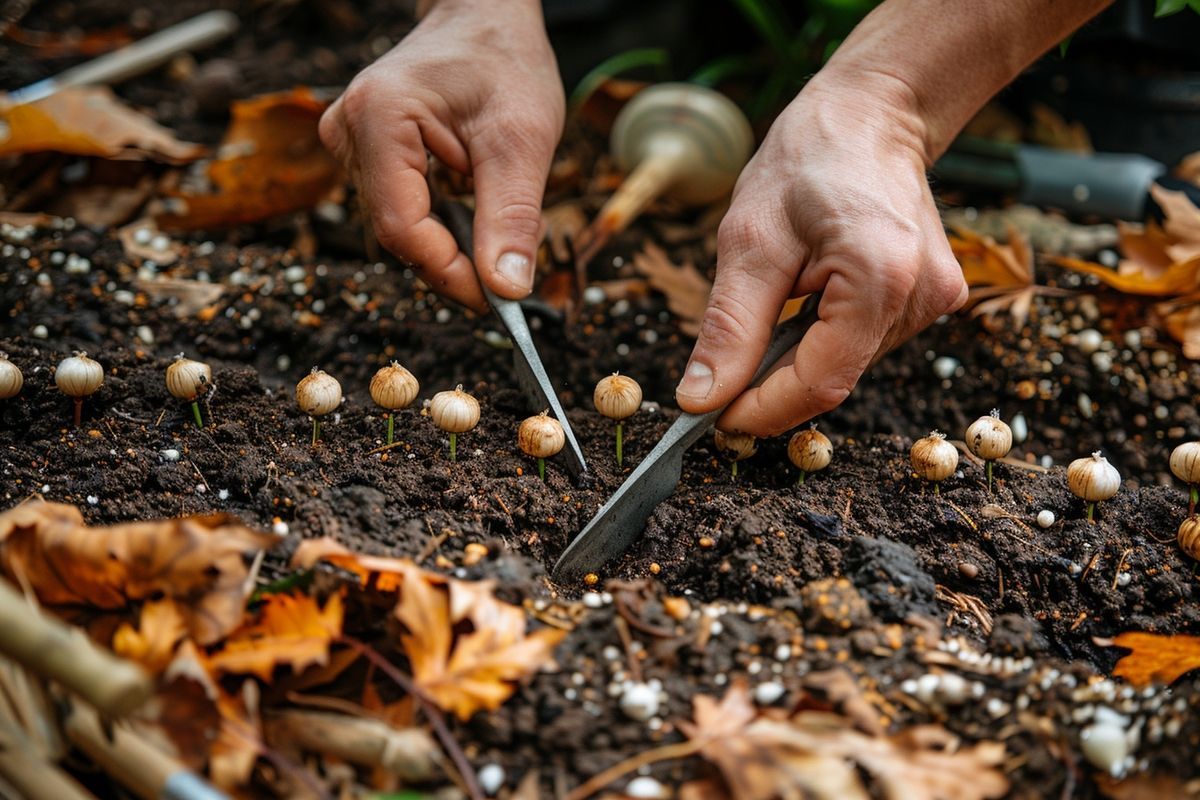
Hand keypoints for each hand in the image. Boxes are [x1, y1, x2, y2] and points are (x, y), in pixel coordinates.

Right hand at [319, 0, 563, 310]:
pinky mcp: (365, 155)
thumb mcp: (523, 140)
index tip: (500, 302)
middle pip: (399, 233)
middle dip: (456, 263)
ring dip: (452, 244)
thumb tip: (507, 291)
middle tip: (511, 279)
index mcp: (380, 117)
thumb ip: (513, 218)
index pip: (403, 227)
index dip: (451, 274)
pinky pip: (403, 210)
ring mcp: (350, 144)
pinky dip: (443, 225)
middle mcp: (349, 131)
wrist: (484, 17)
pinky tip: (476, 211)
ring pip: (402, 227)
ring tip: (500, 232)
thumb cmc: (505, 62)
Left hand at [674, 73, 967, 435]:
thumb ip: (729, 328)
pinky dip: (822, 338)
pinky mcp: (932, 299)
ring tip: (769, 309)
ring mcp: (935, 300)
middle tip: (721, 377)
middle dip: (772, 388)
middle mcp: (923, 297)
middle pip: (834, 378)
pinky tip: (804, 298)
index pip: (820, 384)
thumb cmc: (807, 161)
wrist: (871, 114)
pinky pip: (862, 341)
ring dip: (796, 359)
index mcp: (882, 277)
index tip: (713, 419)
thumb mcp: (747, 241)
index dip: (762, 411)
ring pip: (847, 364)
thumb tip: (701, 401)